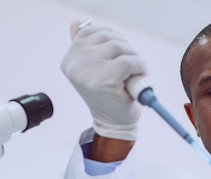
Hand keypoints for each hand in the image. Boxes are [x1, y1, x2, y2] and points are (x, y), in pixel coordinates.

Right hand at [61, 21, 146, 140]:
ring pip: (119, 46)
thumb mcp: (93, 69)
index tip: (120, 52)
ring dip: (134, 57)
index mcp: (70, 60)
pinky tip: (138, 76)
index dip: (112, 37)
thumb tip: (76, 23)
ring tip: (134, 71)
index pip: (90, 31)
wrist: (114, 124)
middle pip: (107, 36)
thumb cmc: (108, 96)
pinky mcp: (103, 80)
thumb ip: (85, 47)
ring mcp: (88, 71)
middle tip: (131, 64)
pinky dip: (139, 66)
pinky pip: (129, 61)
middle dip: (126, 47)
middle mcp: (75, 64)